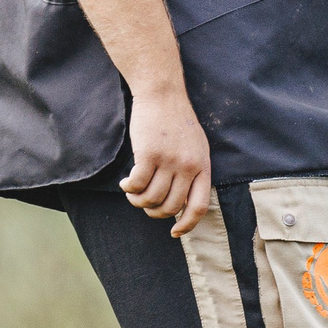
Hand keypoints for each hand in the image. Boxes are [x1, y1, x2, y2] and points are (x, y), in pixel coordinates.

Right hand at [122, 84, 213, 234]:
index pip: (199, 206)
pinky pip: (137, 184)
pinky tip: (125, 182)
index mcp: (203, 166)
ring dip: (137, 200)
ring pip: (151, 198)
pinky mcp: (149, 154)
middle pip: (171, 206)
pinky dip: (128, 188)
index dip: (186, 225)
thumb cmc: (176, 121)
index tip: (174, 232)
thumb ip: (193, 171)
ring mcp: (169, 160)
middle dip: (154, 212)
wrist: (162, 94)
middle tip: (144, 204)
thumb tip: (182, 201)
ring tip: (132, 192)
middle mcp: (188, 166)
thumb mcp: (196, 146)